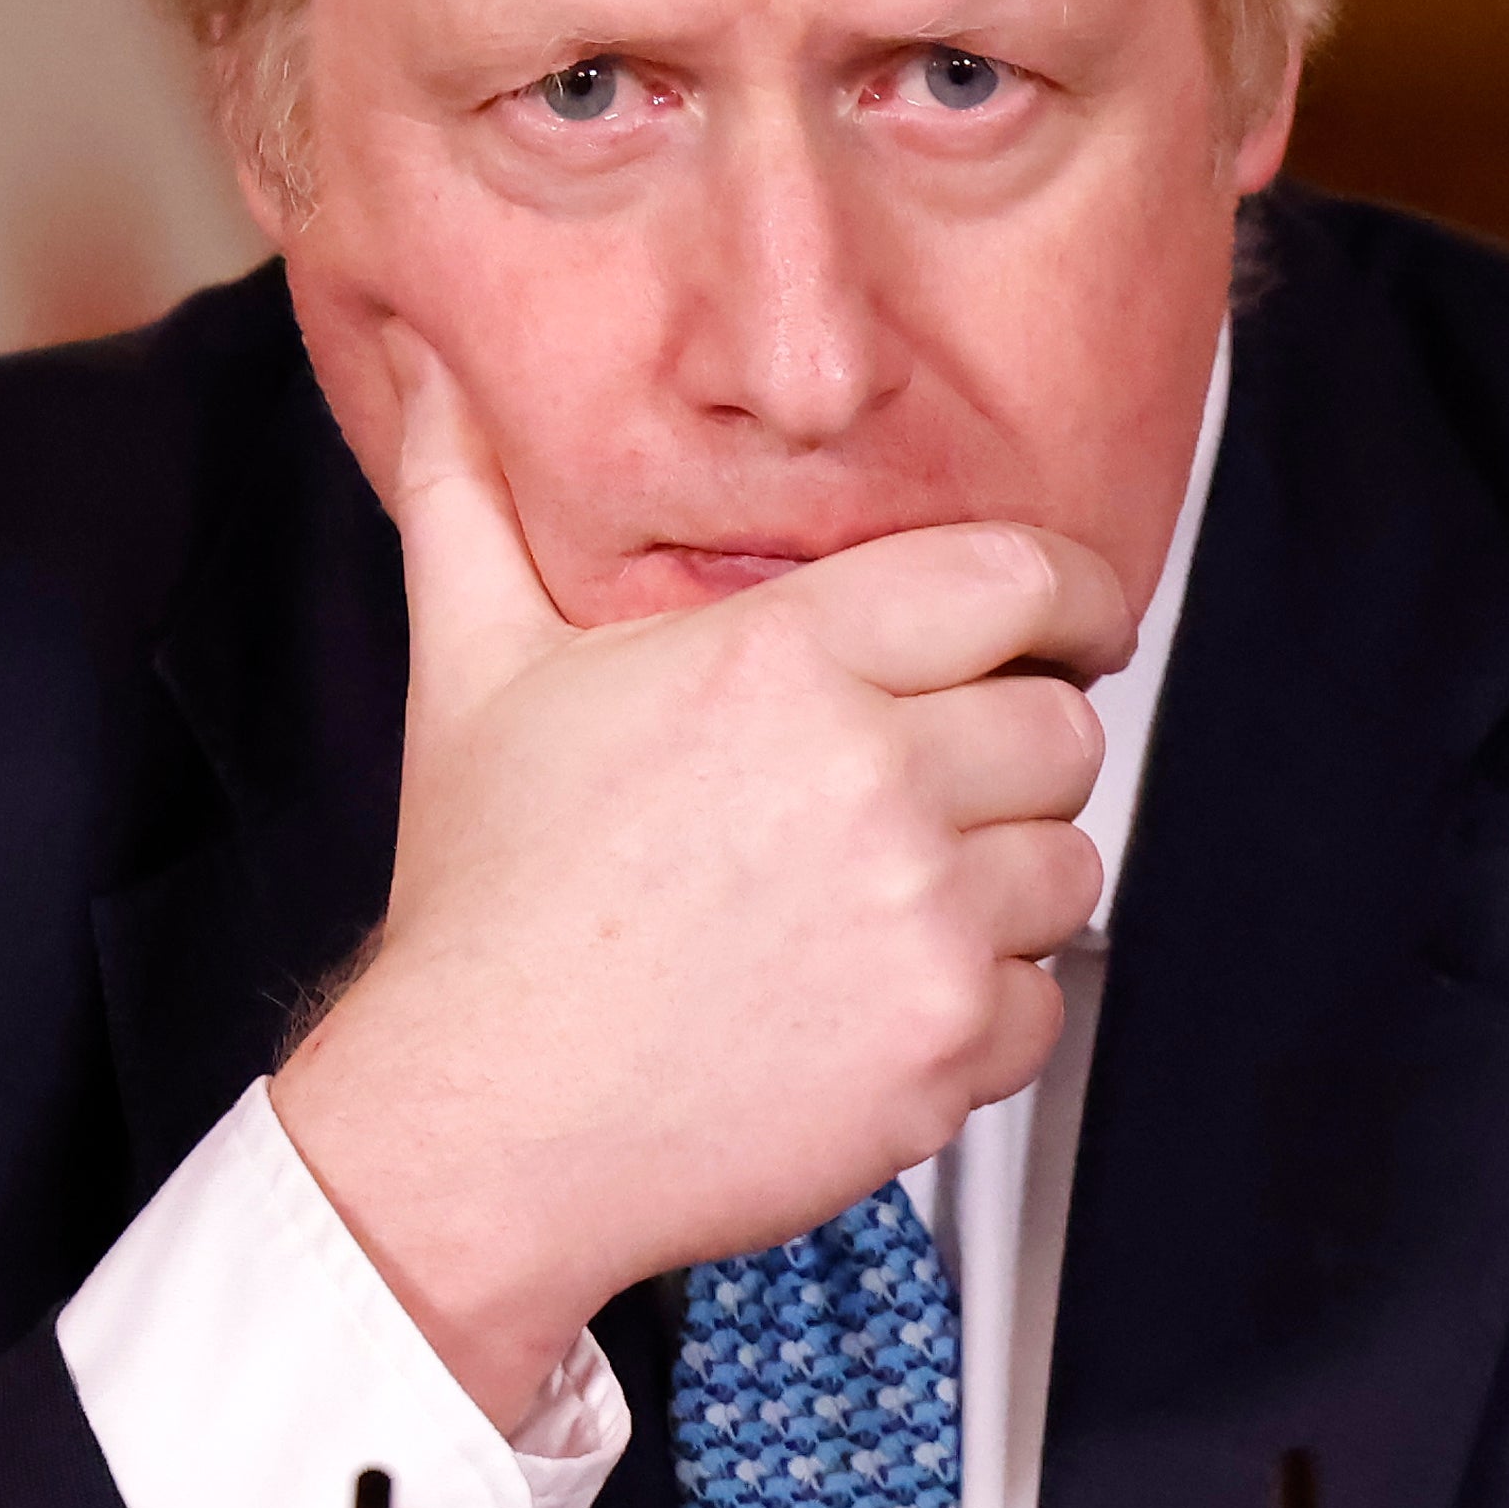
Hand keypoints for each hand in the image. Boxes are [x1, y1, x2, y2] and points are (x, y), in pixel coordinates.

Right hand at [267, 325, 1130, 1424]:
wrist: (481, 1125)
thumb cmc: (490, 909)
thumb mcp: (474, 672)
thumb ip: (471, 503)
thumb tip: (435, 382)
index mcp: (785, 660)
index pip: (1018, 577)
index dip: (1069, 597)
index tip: (1072, 625)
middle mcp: (875, 776)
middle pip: (1060, 725)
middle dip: (1013, 751)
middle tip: (938, 788)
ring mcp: (923, 916)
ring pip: (1069, 865)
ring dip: (1005, 883)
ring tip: (891, 903)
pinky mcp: (946, 1046)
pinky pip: (1044, 1005)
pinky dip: (984, 1012)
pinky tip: (876, 1004)